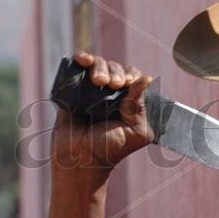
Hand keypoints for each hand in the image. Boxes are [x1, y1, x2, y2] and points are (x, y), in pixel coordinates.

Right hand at [51, 53, 153, 176]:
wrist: (79, 159)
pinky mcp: (72, 89)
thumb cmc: (110, 149)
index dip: (132, 75)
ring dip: (101, 67)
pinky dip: (82, 58)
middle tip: (113, 85)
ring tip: (99, 82)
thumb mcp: (135, 131)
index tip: (127, 83)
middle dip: (117, 72)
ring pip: (99, 64)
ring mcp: (91, 90)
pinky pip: (78, 67)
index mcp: (129, 101)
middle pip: (117, 68)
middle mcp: (111, 93)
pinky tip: (83, 60)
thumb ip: (141, 107)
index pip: (134, 77)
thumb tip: (147, 78)